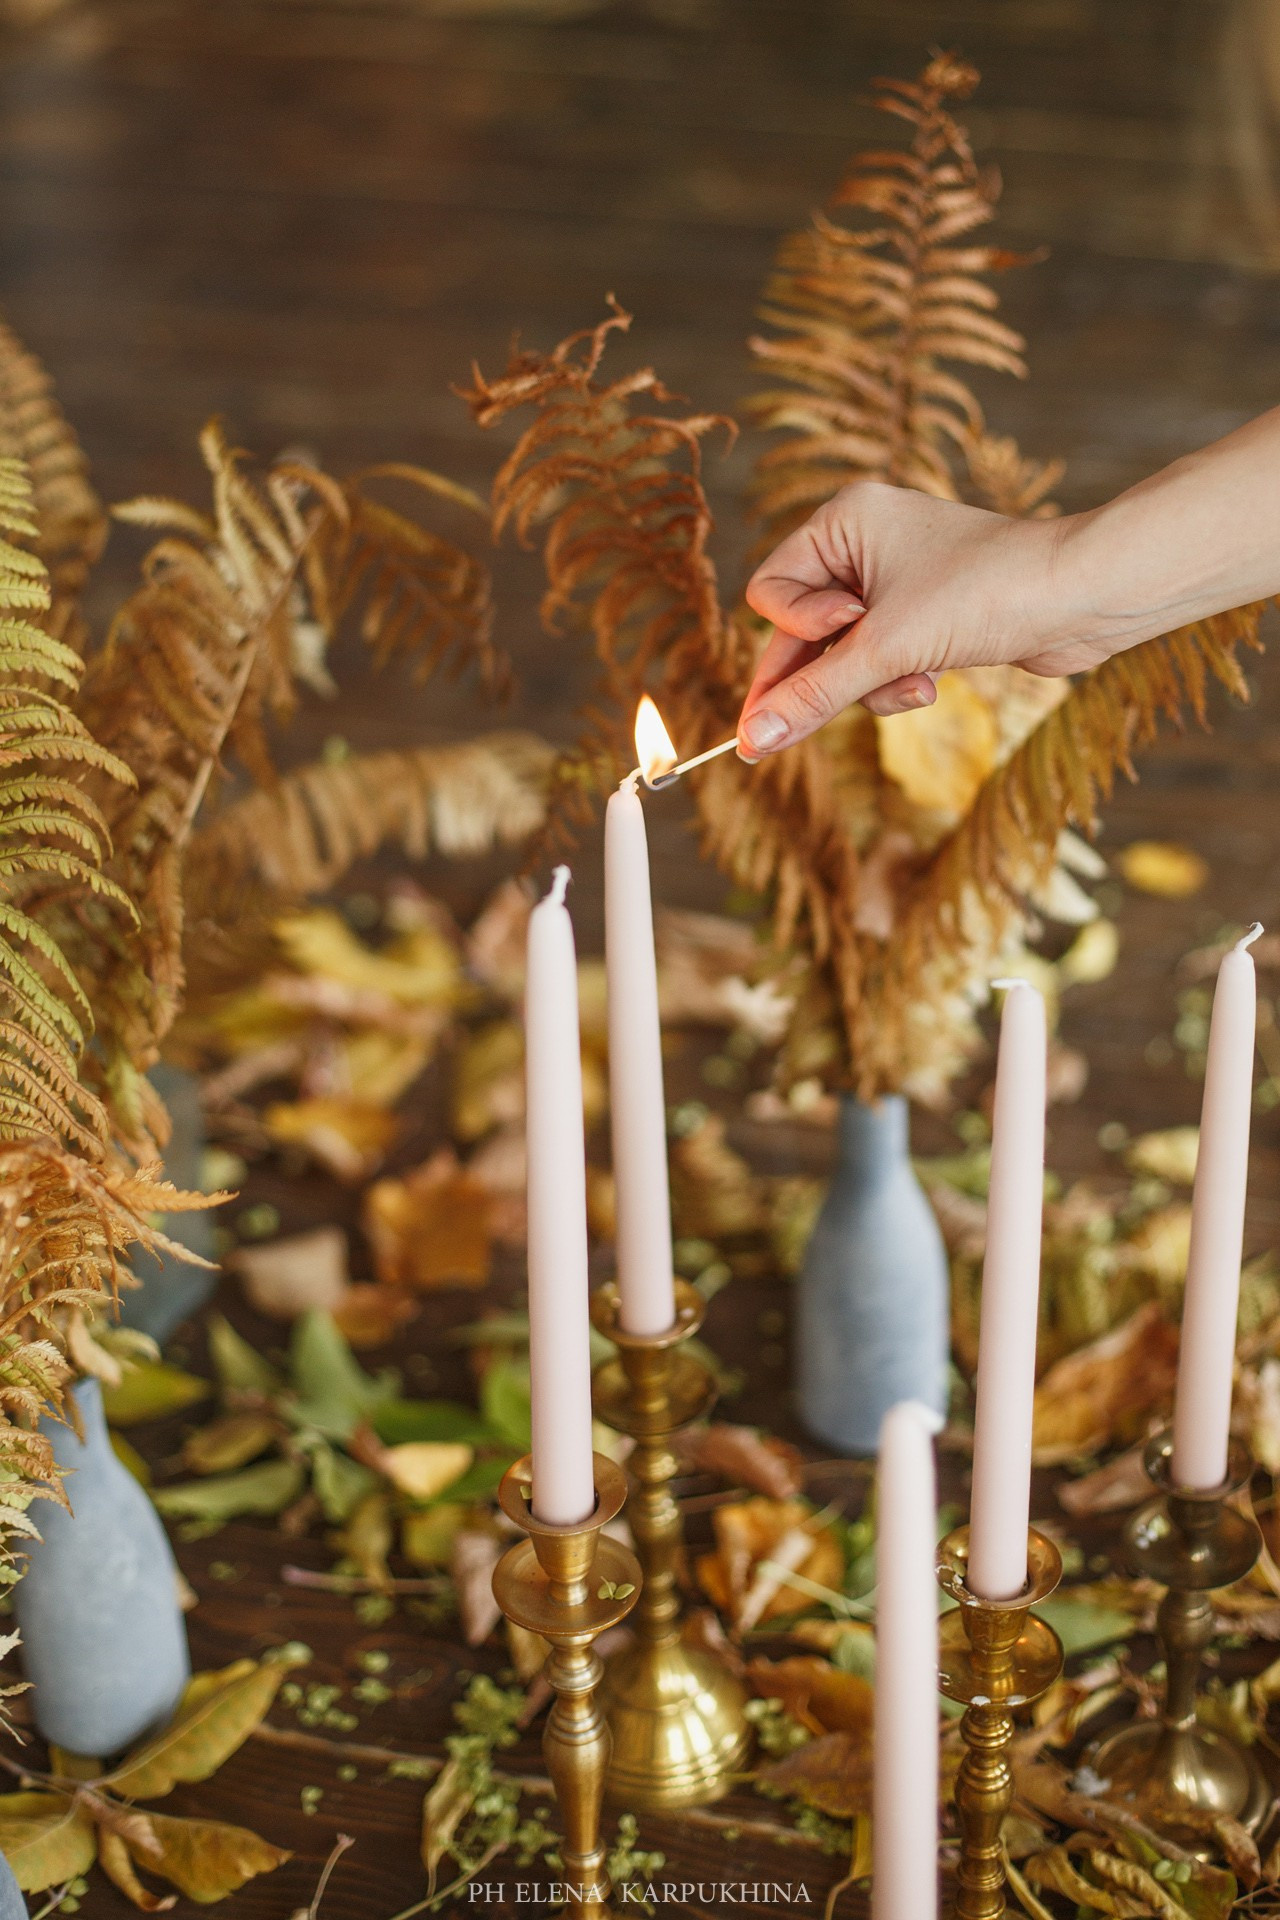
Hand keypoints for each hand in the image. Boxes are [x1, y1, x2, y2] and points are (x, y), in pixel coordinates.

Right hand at [736, 481, 1098, 757]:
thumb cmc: (987, 593)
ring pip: (842, 656)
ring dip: (871, 685)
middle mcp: (863, 543)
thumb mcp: (887, 649)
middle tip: (786, 739)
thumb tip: (752, 741)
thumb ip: (813, 696)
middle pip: (802, 631)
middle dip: (828, 675)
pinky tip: (932, 686)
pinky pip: (880, 661)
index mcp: (843, 521)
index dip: (794, 632)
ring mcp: (895, 580)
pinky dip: (898, 682)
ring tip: (916, 688)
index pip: (770, 591)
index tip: (843, 644)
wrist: (1082, 596)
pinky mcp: (926, 615)